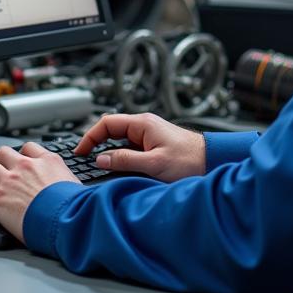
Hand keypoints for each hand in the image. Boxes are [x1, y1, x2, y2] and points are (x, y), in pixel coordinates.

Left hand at [0, 144, 79, 242]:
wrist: (66, 219)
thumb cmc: (74, 207)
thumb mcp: (75, 185)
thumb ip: (64, 180)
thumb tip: (67, 187)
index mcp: (47, 161)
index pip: (28, 148)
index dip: (19, 153)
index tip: (16, 159)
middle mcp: (26, 165)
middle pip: (2, 152)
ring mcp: (9, 179)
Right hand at [76, 112, 205, 182]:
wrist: (212, 162)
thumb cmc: (189, 160)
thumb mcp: (153, 163)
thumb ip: (125, 160)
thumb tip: (101, 159)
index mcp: (142, 124)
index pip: (106, 123)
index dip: (90, 137)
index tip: (80, 152)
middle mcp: (144, 127)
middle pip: (111, 130)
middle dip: (96, 144)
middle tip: (84, 159)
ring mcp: (149, 136)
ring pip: (120, 140)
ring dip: (109, 151)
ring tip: (98, 166)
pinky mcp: (154, 146)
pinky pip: (130, 148)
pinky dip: (120, 157)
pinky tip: (118, 169)